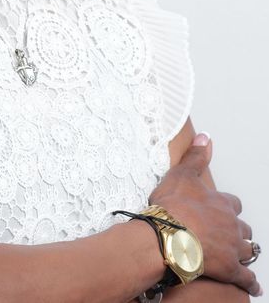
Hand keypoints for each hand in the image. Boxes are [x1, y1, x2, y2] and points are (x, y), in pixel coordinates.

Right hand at [149, 133, 261, 297]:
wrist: (168, 237)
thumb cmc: (172, 208)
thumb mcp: (181, 174)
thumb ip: (195, 156)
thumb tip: (205, 137)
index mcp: (221, 203)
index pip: (233, 203)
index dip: (227, 206)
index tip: (220, 209)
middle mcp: (231, 224)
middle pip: (243, 228)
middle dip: (237, 230)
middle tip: (229, 233)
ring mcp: (232, 247)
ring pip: (248, 249)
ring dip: (245, 252)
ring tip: (241, 255)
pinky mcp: (230, 269)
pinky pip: (246, 277)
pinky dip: (251, 282)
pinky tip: (253, 286)